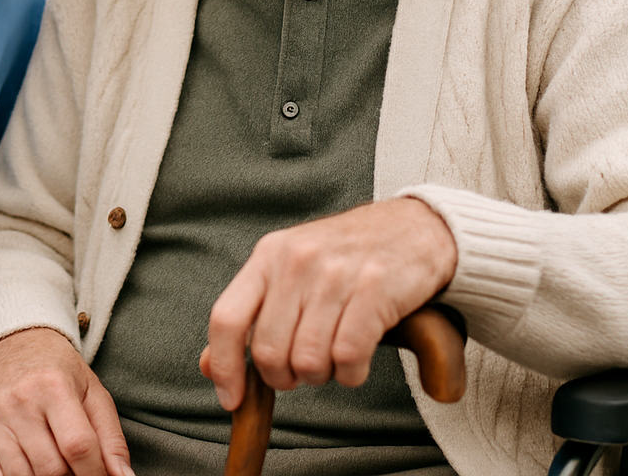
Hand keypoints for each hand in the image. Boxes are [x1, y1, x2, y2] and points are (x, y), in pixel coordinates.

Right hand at [0, 327, 133, 475]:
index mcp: (54, 386)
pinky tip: (21, 470)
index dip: (94, 475)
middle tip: (73, 473)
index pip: (78, 447)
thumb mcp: (93, 394)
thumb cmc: (57, 374)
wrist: (13, 347)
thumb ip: (111, 439)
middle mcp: (18, 400)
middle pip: (50, 469)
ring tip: (48, 465)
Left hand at [199, 197, 457, 409]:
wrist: (417, 227)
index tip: (232, 399)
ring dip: (321, 375)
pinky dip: (351, 373)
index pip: (226, 318)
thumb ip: (252, 316)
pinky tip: (357, 360)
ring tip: (334, 358)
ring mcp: (335, 272)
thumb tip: (210, 367)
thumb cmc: (348, 257)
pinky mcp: (375, 288)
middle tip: (304, 369)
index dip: (224, 366)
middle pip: (267, 350)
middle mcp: (296, 260)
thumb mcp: (291, 273)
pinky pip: (348, 357)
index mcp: (268, 255)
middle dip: (285, 377)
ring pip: (307, 360)